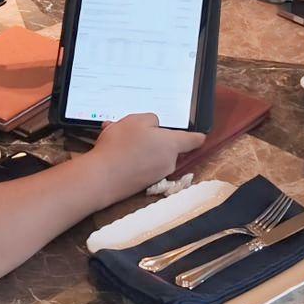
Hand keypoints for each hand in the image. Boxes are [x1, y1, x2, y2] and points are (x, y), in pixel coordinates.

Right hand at [88, 114, 205, 201]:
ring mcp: (156, 175)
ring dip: (140, 147)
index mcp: (172, 145)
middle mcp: (168, 162)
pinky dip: (132, 159)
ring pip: (152, 155)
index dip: (197, 135)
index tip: (201, 135)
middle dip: (154, 138)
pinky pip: (142, 165)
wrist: (102, 177)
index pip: (192, 140)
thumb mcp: (135, 120)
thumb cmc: (120, 145)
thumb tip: (154, 126)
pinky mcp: (143, 183)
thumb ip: (151, 119)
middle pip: (168, 146)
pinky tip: (114, 152)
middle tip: (134, 130)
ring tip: (117, 139)